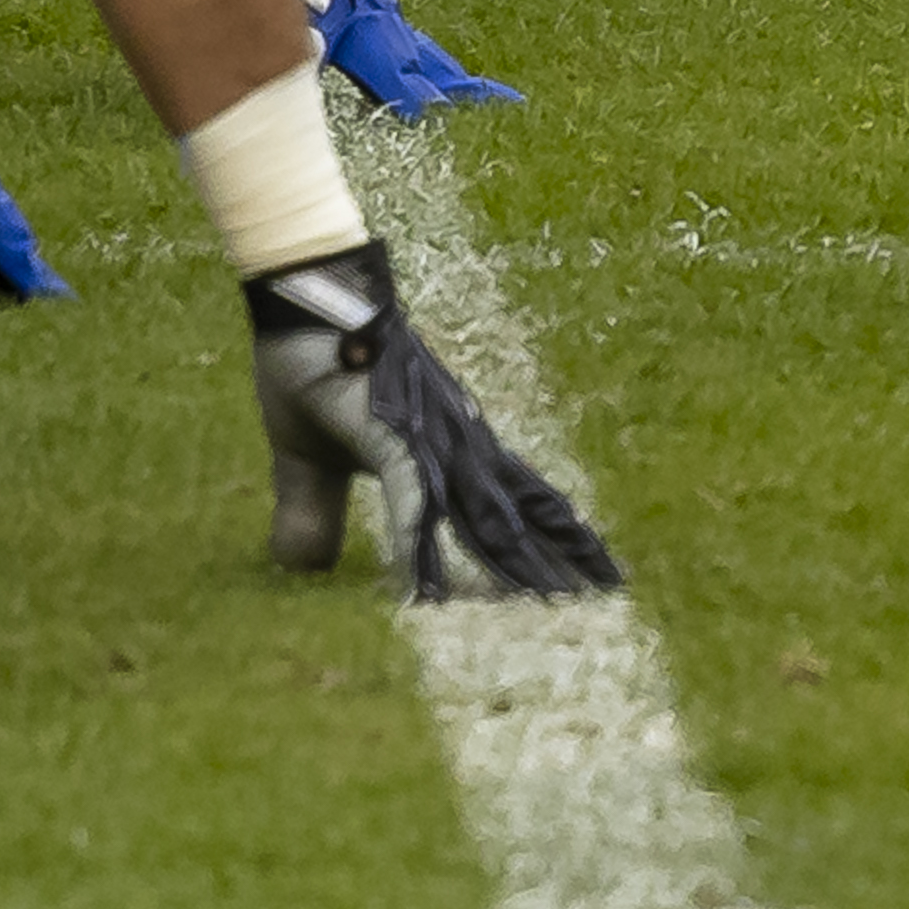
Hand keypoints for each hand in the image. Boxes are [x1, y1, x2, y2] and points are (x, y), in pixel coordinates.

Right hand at [246, 240, 624, 598]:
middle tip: (609, 601)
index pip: (511, 508)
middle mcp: (453, 446)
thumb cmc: (313, 369)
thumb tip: (301, 571)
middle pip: (515, 519)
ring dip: (510, 565)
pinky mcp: (389, 431)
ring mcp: (428, 438)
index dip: (550, 544)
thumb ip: (315, 513)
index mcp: (446, 450)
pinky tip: (423, 593)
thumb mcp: (311, 463)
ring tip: (550, 608)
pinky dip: (417, 543)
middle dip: (557, 563)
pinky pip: (410, 494)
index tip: (593, 582)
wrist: (300, 299)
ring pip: (480, 513)